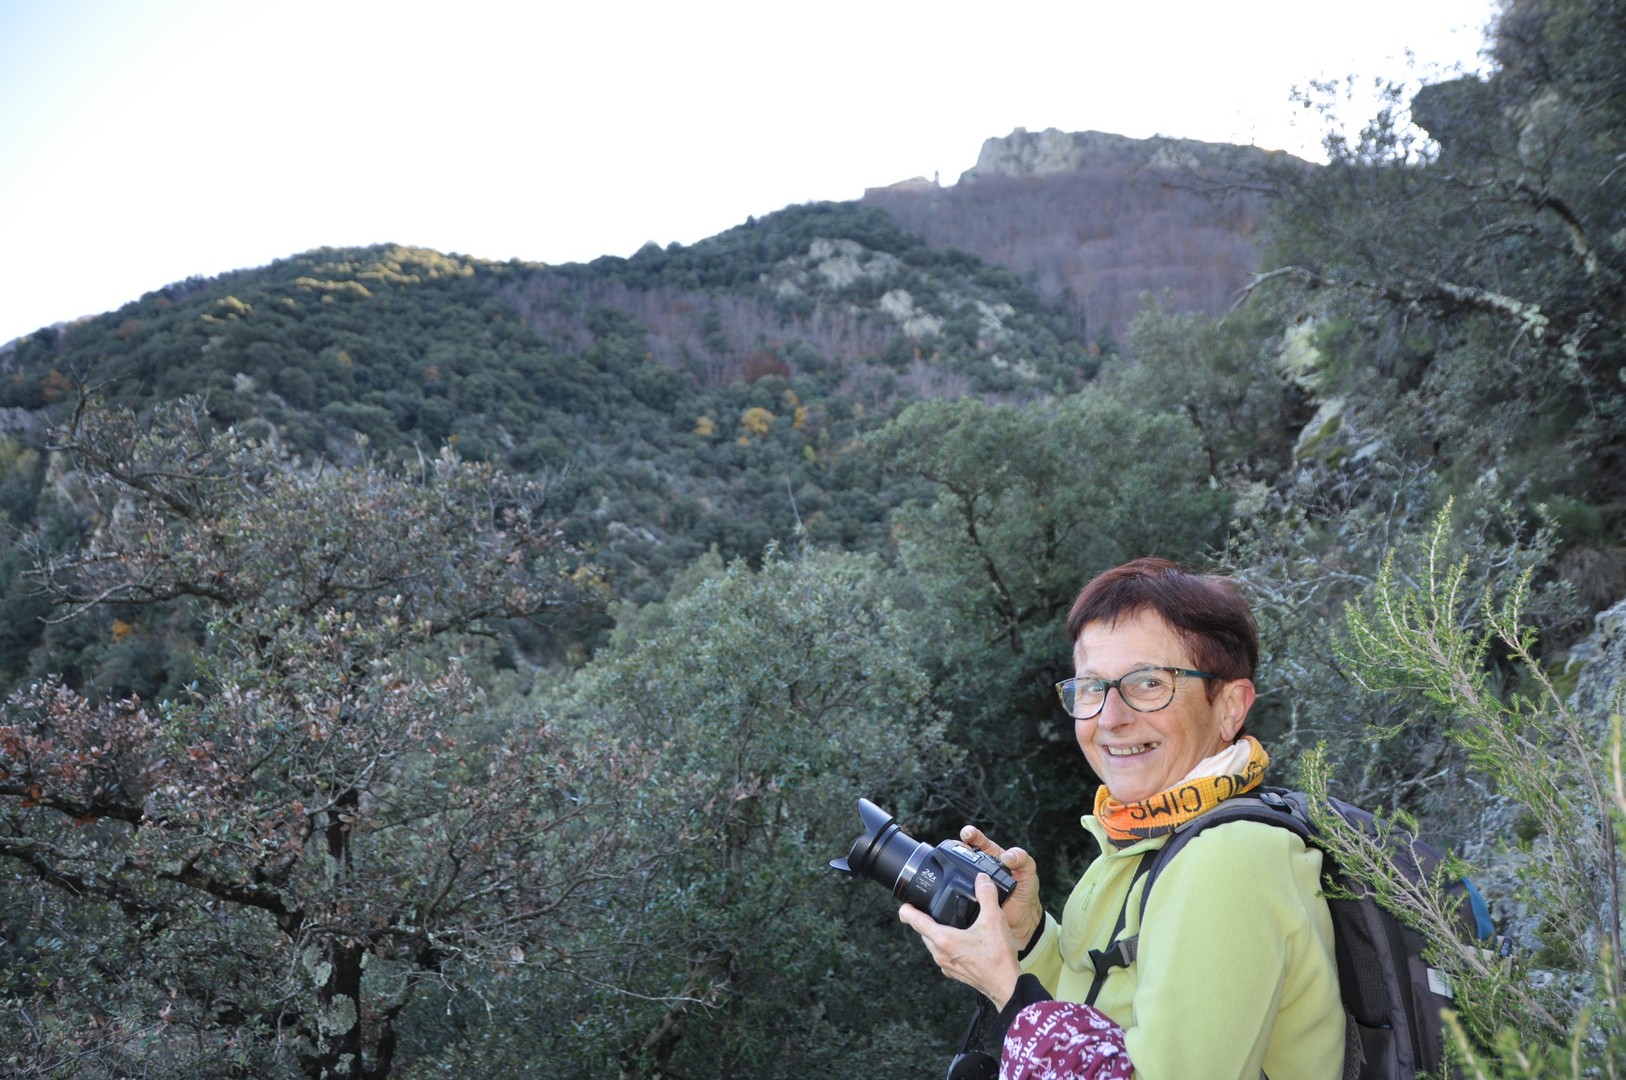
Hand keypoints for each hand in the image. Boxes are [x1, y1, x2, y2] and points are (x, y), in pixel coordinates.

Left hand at [900, 873, 1021, 1008]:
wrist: (1007, 986)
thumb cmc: (998, 958)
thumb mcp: (994, 919)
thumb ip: (986, 895)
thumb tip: (981, 879)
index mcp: (944, 939)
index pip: (916, 922)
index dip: (907, 911)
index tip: (905, 904)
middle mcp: (940, 954)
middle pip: (923, 933)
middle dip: (925, 920)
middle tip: (931, 909)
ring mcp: (947, 965)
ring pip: (933, 944)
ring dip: (936, 933)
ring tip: (948, 922)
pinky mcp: (955, 973)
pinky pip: (944, 955)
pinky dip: (947, 946)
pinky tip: (962, 941)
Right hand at [959, 825, 1043, 945]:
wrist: (1024, 917)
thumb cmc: (1026, 889)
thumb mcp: (1028, 870)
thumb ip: (1022, 858)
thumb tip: (1007, 857)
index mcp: (992, 856)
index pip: (978, 841)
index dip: (971, 835)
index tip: (967, 834)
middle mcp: (980, 867)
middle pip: (963, 853)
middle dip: (956, 847)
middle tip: (957, 846)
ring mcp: (974, 883)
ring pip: (959, 871)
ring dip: (953, 866)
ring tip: (952, 863)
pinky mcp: (971, 898)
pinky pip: (960, 891)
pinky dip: (955, 889)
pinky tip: (954, 888)